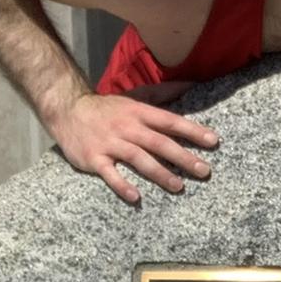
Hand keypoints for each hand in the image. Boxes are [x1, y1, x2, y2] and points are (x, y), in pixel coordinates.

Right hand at [50, 84, 217, 204]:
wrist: (67, 109)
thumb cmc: (106, 108)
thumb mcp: (134, 98)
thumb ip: (162, 94)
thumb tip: (189, 84)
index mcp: (139, 113)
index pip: (170, 122)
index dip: (192, 131)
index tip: (213, 141)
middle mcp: (127, 127)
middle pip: (159, 143)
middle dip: (183, 157)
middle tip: (205, 172)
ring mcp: (110, 143)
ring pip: (138, 159)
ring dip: (160, 173)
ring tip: (179, 187)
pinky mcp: (94, 158)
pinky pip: (109, 174)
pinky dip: (122, 185)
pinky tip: (136, 197)